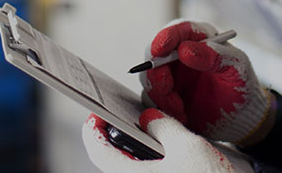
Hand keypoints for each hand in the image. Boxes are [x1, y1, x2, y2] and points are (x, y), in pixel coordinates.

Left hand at [82, 109, 253, 172]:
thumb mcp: (188, 146)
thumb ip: (164, 126)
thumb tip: (149, 118)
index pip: (98, 150)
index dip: (93, 128)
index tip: (98, 113)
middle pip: (113, 159)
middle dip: (118, 136)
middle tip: (126, 118)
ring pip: (130, 168)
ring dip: (136, 149)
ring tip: (150, 132)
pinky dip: (149, 161)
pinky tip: (166, 152)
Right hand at [141, 21, 271, 143]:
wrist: (242, 119)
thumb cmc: (243, 86)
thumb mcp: (237, 69)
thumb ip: (215, 56)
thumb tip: (185, 49)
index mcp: (201, 39)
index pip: (179, 30)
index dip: (166, 37)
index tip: (159, 49)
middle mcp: (182, 55)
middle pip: (155, 53)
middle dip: (156, 70)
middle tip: (167, 87)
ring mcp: (173, 75)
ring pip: (150, 77)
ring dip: (160, 94)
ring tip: (180, 107)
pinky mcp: (167, 96)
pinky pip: (153, 100)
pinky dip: (163, 108)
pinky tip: (182, 115)